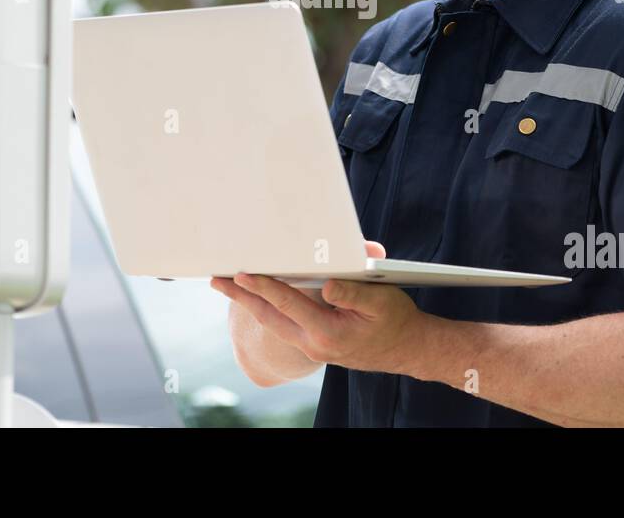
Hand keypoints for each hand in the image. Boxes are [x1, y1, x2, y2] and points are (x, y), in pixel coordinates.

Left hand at [210, 239, 426, 375]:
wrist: (407, 350)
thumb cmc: (396, 321)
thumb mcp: (381, 302)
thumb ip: (353, 294)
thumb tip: (327, 285)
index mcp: (327, 332)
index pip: (287, 303)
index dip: (264, 286)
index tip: (241, 274)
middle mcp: (313, 344)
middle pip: (269, 317)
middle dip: (241, 297)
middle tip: (216, 279)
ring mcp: (312, 347)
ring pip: (274, 323)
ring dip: (250, 304)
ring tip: (229, 287)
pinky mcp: (314, 344)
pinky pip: (284, 325)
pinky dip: (268, 310)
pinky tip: (259, 299)